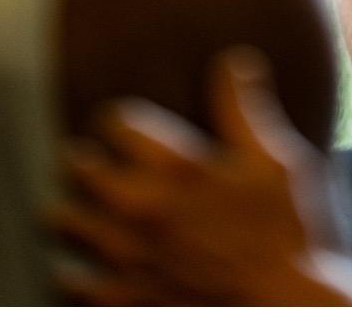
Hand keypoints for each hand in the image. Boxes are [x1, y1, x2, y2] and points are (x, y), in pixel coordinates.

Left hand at [51, 49, 351, 305]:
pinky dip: (71, 271)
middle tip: (95, 162)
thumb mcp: (278, 161)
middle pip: (77, 167)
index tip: (125, 126)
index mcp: (177, 167)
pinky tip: (83, 267)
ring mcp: (127, 260)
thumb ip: (246, 109)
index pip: (116, 121)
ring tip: (79, 209)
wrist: (286, 312)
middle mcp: (142, 208)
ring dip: (69, 211)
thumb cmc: (289, 235)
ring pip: (62, 222)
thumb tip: (234, 61)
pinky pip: (67, 282)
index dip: (119, 120)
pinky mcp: (124, 302)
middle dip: (86, 159)